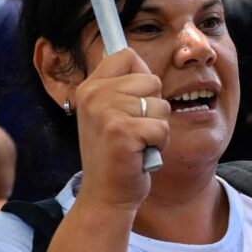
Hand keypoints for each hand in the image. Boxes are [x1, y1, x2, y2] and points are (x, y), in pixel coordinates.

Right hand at [67, 47, 167, 213]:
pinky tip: (140, 154)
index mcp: (90, 87)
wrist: (105, 196)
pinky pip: (161, 127)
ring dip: (156, 128)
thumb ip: (120, 87)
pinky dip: (158, 144)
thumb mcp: (108, 114)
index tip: (135, 101)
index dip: (142, 76)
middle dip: (153, 108)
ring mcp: (106, 113)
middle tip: (134, 131)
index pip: (126, 55)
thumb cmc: (115, 156)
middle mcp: (94, 95)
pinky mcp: (121, 132)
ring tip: (136, 144)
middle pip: (151, 80)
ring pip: (160, 105)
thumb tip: (135, 56)